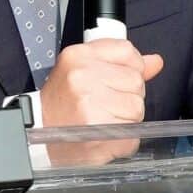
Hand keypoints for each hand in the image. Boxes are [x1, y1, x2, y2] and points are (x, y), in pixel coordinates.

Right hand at [37, 38, 165, 165]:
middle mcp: (83, 78)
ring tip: (102, 120)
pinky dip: (124, 140)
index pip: (128, 52)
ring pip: (137, 109)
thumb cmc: (62, 104)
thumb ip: (122, 64)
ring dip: (126, 119)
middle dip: (127, 96)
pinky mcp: (98, 134)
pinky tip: (104, 136)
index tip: (117, 80)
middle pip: (136, 82)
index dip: (130, 68)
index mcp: (78, 57)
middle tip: (104, 105)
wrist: (38, 135)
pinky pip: (133, 135)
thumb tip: (155, 61)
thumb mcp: (83, 71)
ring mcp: (90, 107)